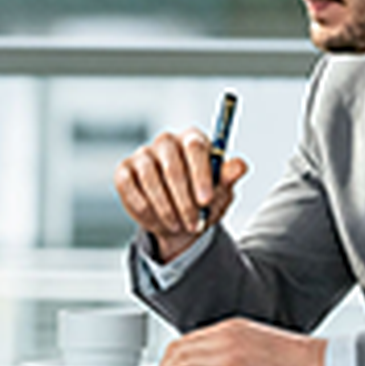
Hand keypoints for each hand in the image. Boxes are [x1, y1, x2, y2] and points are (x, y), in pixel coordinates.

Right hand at [114, 128, 249, 261]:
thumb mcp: (220, 192)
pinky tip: (156, 221)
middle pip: (171, 163)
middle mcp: (166, 142)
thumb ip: (228, 177)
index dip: (200, 174)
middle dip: (183, 198)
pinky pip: (130, 188)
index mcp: (193, 139)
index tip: (206, 200)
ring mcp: (143, 155)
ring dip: (165, 207)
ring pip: (150, 178)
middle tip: (193, 223)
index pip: (195, 147)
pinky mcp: (124, 171)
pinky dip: (144, 208)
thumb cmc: (203, 198)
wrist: (181, 220)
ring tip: (178, 226)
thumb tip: (240, 166)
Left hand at [144, 318, 325, 365]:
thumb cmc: (295, 359)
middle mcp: (225, 335)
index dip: (171, 356)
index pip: (189, 339)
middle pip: (179, 349)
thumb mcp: (257, 344)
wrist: (318, 363)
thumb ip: (232, 350)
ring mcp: (227, 352)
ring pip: (180, 361)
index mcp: (231, 327)